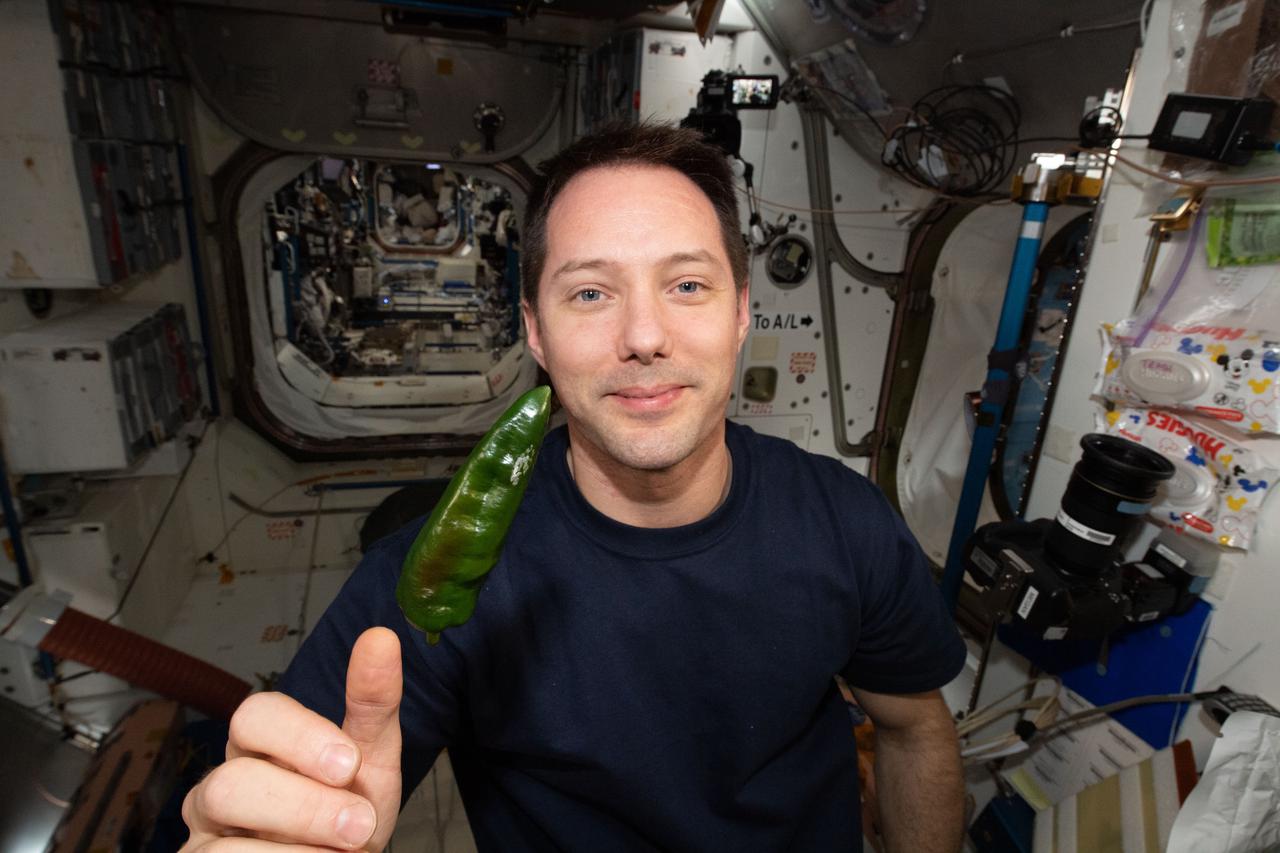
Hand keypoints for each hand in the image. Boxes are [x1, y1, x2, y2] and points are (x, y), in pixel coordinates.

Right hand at [181, 628, 403, 850]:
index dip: (300, 737)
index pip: (254, 716)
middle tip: (360, 824)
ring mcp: (204, 838)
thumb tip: (380, 637)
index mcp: (258, 745)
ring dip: (296, 848)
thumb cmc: (350, 812)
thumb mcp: (372, 758)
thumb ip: (373, 703)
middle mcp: (220, 788)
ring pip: (222, 841)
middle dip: (304, 807)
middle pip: (232, 782)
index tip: (350, 763)